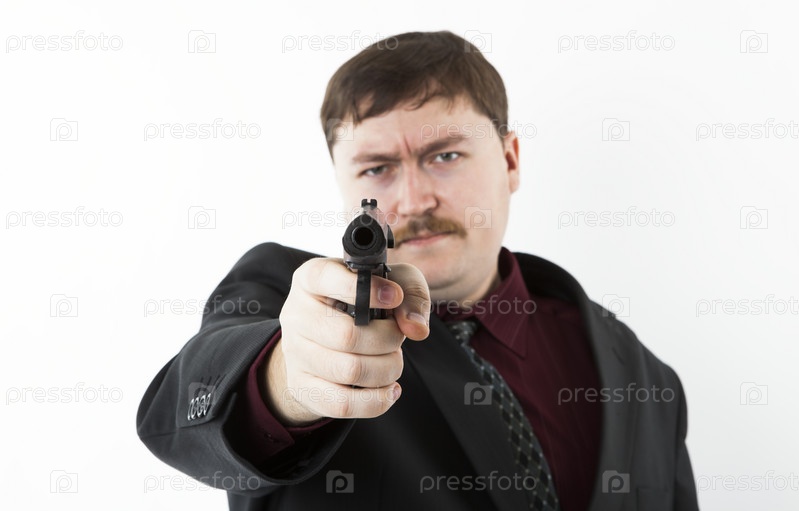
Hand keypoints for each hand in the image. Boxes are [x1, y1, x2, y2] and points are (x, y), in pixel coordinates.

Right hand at [262, 258, 429, 425]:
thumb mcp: (392, 283)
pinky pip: (342, 403)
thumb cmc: (364, 303)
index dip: (364, 290)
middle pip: (347, 335)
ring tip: (393, 360)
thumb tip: (415, 328)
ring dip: (386, 369)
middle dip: (387, 339)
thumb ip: (411, 295)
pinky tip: (389, 389)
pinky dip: (375, 401)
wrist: (327, 338)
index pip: (324, 278)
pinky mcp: (301, 386)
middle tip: (397, 337)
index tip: (394, 297)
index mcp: (311, 279)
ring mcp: (295, 352)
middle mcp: (296, 314)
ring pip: (349, 370)